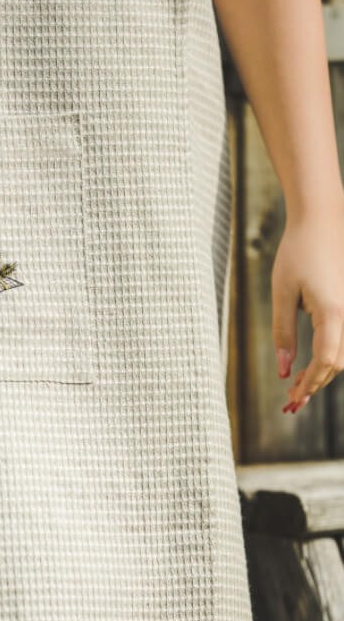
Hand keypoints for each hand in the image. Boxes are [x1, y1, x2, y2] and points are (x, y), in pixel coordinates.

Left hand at [272, 198, 343, 412]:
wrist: (321, 220)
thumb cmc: (298, 252)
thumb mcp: (282, 293)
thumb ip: (283, 333)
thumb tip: (285, 370)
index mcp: (334, 311)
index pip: (326, 360)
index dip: (310, 384)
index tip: (292, 399)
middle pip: (338, 363)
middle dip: (315, 383)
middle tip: (289, 400)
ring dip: (323, 372)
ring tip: (297, 385)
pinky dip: (331, 356)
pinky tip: (311, 364)